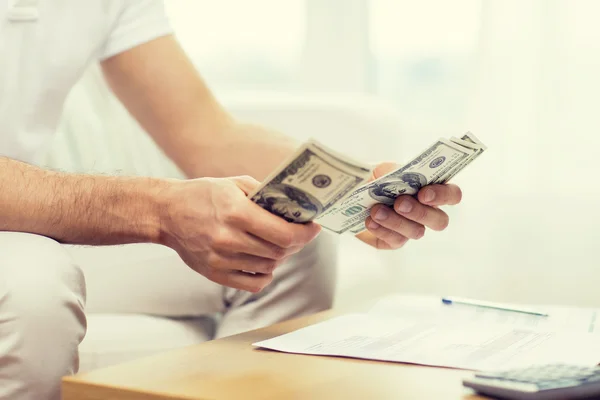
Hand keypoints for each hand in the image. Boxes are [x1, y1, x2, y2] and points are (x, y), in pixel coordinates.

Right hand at [159, 176, 321, 291]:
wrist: (166, 213)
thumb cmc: (203, 194)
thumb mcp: (235, 184)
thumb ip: (266, 195)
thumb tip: (296, 209)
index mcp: (236, 213)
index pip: (285, 233)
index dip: (306, 233)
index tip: (314, 228)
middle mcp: (229, 239)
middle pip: (280, 251)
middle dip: (297, 243)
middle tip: (300, 234)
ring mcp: (221, 259)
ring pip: (270, 266)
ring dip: (281, 256)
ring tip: (279, 243)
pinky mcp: (215, 274)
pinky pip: (254, 283)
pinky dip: (266, 274)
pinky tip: (264, 260)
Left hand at [356, 162, 461, 248]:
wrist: (353, 195)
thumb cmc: (376, 180)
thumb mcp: (385, 169)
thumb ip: (396, 172)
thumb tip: (398, 179)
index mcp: (432, 190)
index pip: (452, 195)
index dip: (443, 195)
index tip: (424, 193)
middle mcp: (427, 212)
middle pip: (440, 221)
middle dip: (420, 212)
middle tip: (400, 203)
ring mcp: (413, 229)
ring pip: (416, 232)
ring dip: (396, 221)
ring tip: (376, 211)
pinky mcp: (395, 241)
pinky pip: (395, 240)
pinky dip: (382, 230)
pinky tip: (370, 221)